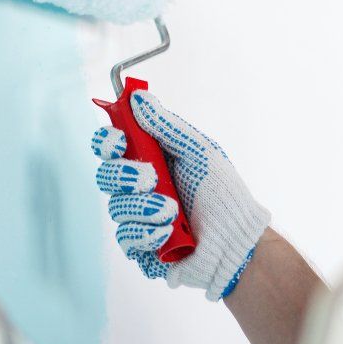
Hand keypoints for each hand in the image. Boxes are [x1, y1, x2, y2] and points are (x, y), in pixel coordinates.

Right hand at [91, 89, 270, 299]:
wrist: (237, 240)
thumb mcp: (199, 152)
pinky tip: (168, 231)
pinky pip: (125, 237)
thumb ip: (166, 126)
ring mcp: (138, 217)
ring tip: (172, 211)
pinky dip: (146, 232)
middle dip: (124, 176)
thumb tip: (139, 98)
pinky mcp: (140, 245)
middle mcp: (139, 189)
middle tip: (151, 179)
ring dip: (144, 207)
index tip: (120, 141)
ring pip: (116, 208)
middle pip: (105, 175)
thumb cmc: (224, 195)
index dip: (107, 142)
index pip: (112, 147)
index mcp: (150, 161)